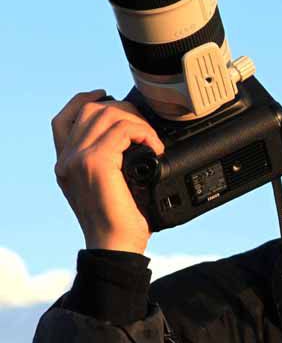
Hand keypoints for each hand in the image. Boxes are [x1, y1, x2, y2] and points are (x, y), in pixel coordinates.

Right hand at [52, 90, 164, 253]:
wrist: (116, 247)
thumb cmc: (118, 223)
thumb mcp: (107, 187)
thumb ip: (108, 163)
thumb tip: (131, 140)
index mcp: (65, 164)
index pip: (65, 119)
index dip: (84, 100)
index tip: (106, 96)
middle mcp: (66, 159)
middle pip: (89, 110)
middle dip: (121, 109)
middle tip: (143, 127)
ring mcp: (78, 159)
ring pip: (106, 115)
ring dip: (135, 121)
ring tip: (151, 140)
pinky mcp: (95, 163)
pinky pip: (122, 130)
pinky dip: (143, 132)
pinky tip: (154, 147)